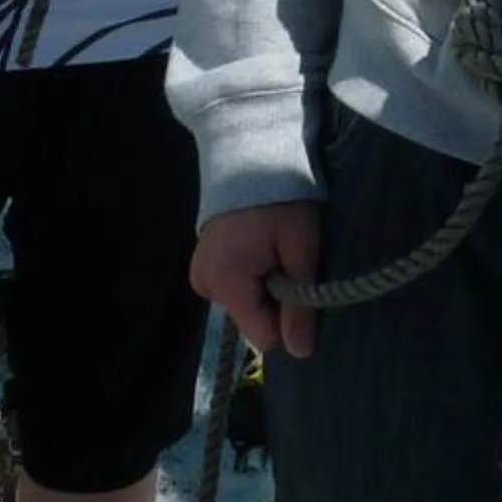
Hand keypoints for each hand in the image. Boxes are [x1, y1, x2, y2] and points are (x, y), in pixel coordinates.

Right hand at [191, 201, 323, 359]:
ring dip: (264, 284)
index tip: (302, 285)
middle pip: (251, 317)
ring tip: (275, 247)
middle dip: (275, 298)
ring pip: (243, 301)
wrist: (253, 149)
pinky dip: (250, 273)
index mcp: (226, 283)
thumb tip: (300, 352)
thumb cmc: (283, 198)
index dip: (289, 319)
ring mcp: (199, 271)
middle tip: (288, 258)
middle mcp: (205, 283)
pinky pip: (233, 283)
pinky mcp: (203, 259)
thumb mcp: (301, 247)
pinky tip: (260, 245)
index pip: (262, 335)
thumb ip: (300, 303)